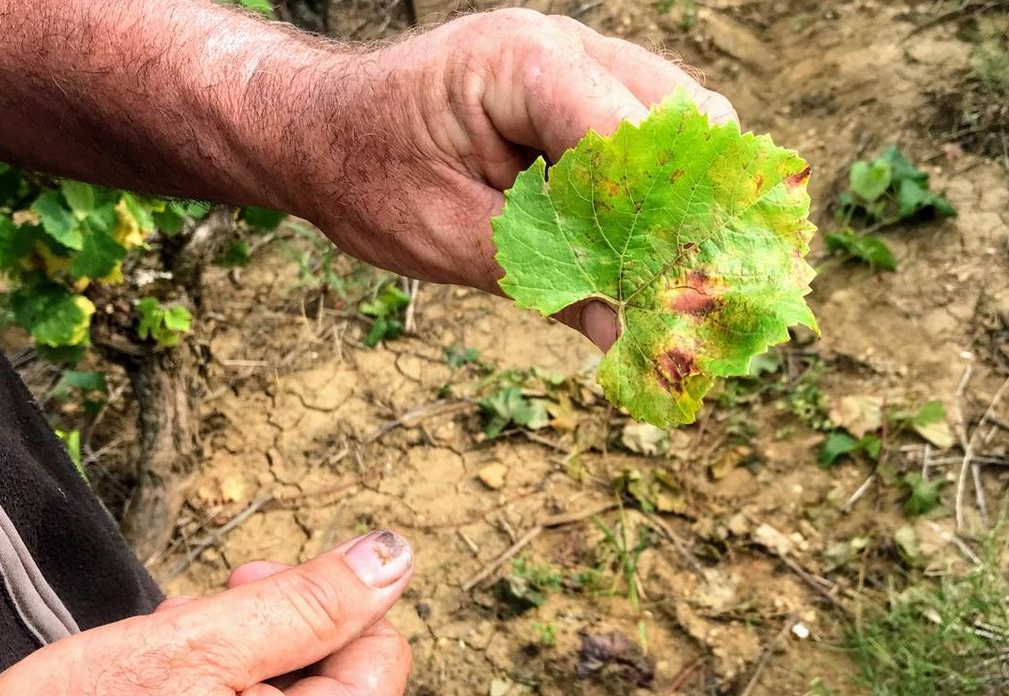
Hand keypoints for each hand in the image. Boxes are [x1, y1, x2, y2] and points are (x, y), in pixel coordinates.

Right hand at [0, 531, 413, 695]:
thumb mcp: (196, 645)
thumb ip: (308, 603)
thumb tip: (392, 560)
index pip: (381, 653)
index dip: (326, 601)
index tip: (251, 587)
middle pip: (333, 682)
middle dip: (272, 633)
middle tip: (194, 624)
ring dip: (234, 665)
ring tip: (161, 665)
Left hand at [283, 10, 738, 348]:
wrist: (314, 130)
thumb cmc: (364, 174)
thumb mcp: (448, 239)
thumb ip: (547, 280)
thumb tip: (634, 337)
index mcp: (523, 65)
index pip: (635, 141)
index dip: (669, 223)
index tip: (685, 301)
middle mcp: (568, 45)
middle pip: (686, 122)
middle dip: (694, 212)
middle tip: (690, 298)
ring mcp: (583, 60)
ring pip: (683, 127)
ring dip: (680, 203)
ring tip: (667, 280)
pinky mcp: (586, 89)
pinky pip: (651, 137)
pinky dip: (656, 194)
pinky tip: (641, 251)